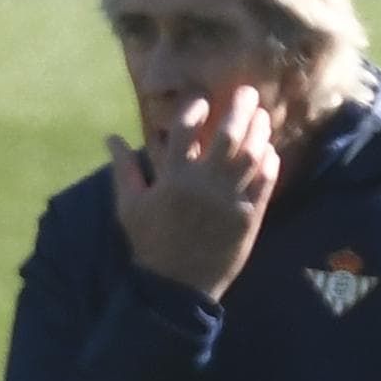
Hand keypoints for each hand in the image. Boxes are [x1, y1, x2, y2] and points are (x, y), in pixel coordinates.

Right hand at [106, 86, 281, 300]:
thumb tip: (111, 137)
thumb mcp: (130, 206)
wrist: (176, 288)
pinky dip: (269, 162)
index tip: (203, 98)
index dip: (196, 108)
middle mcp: (203, 185)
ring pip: (251, 155)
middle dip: (240, 108)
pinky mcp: (248, 217)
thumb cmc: (150, 244)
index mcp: (173, 179)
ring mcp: (229, 200)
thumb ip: (124, 169)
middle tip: (248, 92)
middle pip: (228, 135)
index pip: (186, 129)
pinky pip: (265, 182)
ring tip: (262, 116)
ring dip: (259, 131)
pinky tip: (269, 150)